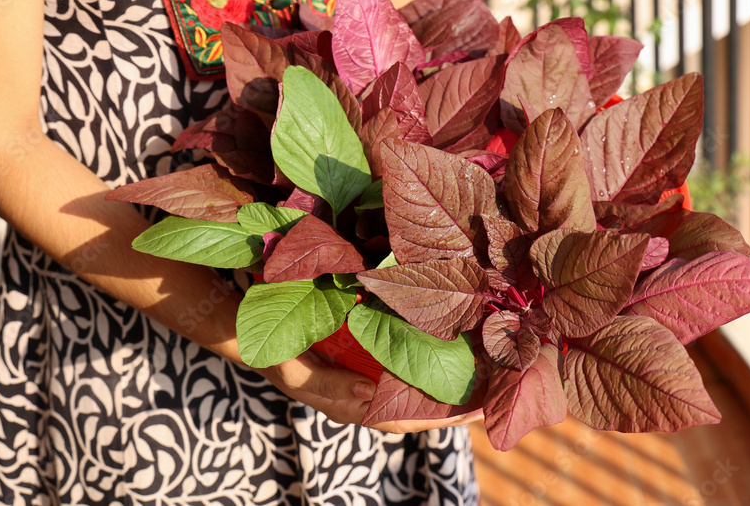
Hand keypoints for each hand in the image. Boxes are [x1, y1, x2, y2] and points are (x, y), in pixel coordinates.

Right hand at [256, 352, 483, 432]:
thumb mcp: (294, 368)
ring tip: (485, 369)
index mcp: (350, 405)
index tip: (478, 412)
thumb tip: (371, 396)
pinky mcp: (364, 355)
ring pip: (413, 386)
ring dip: (447, 382)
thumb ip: (330, 386)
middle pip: (417, 407)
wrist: (251, 329)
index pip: (404, 420)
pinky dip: (428, 359)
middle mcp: (363, 394)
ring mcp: (364, 376)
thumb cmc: (273, 351)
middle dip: (456, 404)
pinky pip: (402, 363)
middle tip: (499, 390)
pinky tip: (451, 344)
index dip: (442, 419)